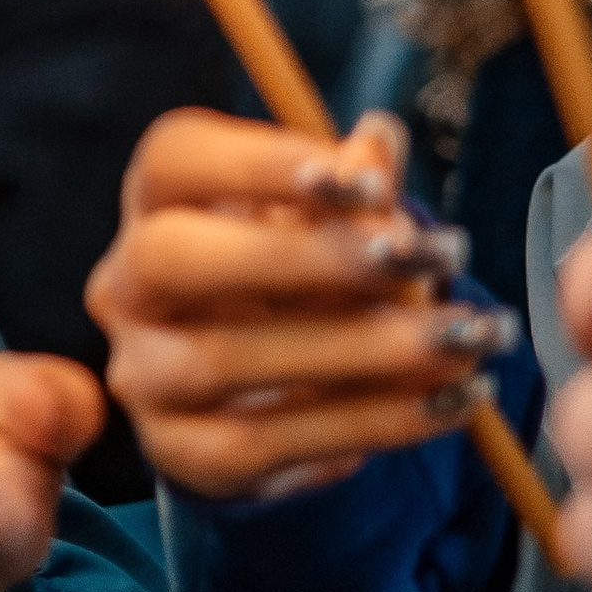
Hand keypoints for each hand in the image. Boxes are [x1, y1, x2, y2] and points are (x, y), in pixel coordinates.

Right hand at [83, 109, 512, 499]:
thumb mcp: (333, 224)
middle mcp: (124, 286)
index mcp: (155, 203)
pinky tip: (449, 402)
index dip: (263, 164)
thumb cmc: (301, 282)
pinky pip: (267, 443)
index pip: (175, 159)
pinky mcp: (181, 453)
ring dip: (361, 348)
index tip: (369, 181)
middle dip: (305, 256)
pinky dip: (370, 422)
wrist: (267, 398)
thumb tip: (381, 138)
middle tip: (424, 259)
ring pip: (223, 359)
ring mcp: (142, 374)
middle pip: (174, 256)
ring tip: (466, 336)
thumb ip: (355, 184)